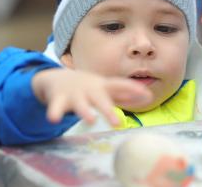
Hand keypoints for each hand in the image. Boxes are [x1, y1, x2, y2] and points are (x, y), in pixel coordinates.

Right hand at [32, 68, 152, 125]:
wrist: (57, 78)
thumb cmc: (90, 87)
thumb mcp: (107, 88)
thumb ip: (126, 93)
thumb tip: (148, 96)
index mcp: (103, 87)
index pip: (120, 86)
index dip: (133, 89)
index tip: (146, 94)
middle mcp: (90, 90)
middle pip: (101, 100)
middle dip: (108, 110)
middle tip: (117, 124)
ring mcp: (75, 95)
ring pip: (80, 104)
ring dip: (85, 111)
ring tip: (91, 120)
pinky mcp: (59, 100)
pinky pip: (56, 108)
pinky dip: (55, 112)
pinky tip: (53, 119)